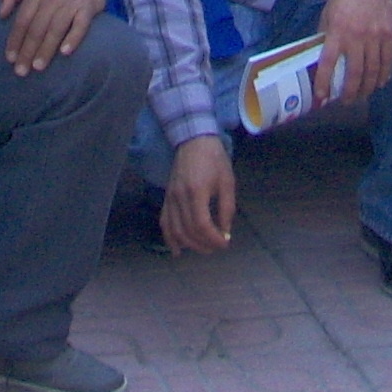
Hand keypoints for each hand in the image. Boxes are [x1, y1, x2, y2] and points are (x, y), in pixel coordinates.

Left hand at [0, 0, 108, 75]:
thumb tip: (0, 14)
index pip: (23, 19)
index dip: (15, 39)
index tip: (10, 58)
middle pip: (37, 28)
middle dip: (28, 51)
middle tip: (21, 71)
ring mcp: (71, 3)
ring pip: (56, 29)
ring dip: (46, 49)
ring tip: (38, 67)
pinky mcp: (88, 8)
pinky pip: (80, 25)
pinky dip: (73, 39)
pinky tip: (65, 52)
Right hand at [161, 135, 235, 253]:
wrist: (194, 140)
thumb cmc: (214, 160)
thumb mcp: (227, 182)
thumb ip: (227, 209)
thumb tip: (225, 233)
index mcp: (196, 191)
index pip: (202, 225)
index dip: (213, 239)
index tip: (225, 244)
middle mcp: (179, 197)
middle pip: (188, 231)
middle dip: (204, 244)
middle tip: (217, 247)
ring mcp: (170, 198)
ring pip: (175, 230)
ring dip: (189, 244)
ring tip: (203, 248)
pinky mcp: (166, 198)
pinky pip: (164, 222)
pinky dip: (169, 239)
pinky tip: (177, 251)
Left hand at [315, 0, 391, 108]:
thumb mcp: (328, 13)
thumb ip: (326, 35)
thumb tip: (321, 57)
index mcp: (337, 31)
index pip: (328, 63)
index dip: (323, 83)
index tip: (321, 98)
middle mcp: (357, 36)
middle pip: (355, 74)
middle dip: (350, 92)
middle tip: (346, 102)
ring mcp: (375, 36)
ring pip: (373, 71)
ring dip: (367, 88)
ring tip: (362, 96)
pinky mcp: (389, 34)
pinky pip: (387, 61)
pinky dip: (383, 75)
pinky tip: (379, 83)